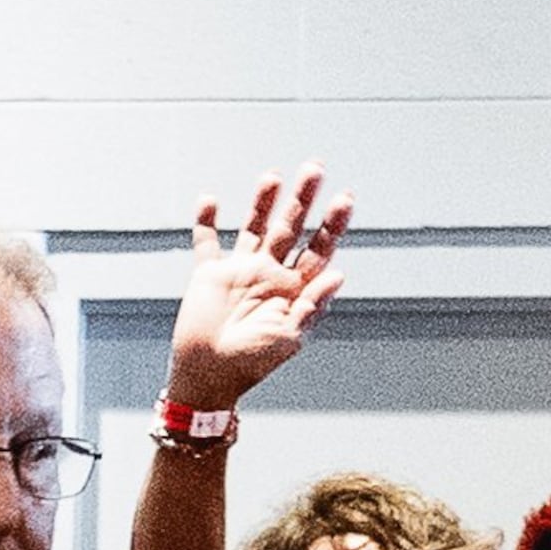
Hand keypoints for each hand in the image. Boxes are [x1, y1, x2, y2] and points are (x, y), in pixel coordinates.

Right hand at [168, 163, 351, 414]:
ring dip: (264, 202)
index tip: (344, 200)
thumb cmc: (249, 366)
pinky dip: (206, 222)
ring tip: (273, 176)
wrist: (206, 380)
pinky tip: (209, 200)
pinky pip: (207, 243)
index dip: (332, 225)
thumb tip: (338, 274)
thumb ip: (312, 306)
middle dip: (303, 199)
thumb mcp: (287, 339)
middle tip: (315, 169)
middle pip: (291, 227)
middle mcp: (269, 275)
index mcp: (292, 289)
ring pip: (255, 227)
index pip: (318, 249)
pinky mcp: (209, 276)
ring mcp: (239, 272)